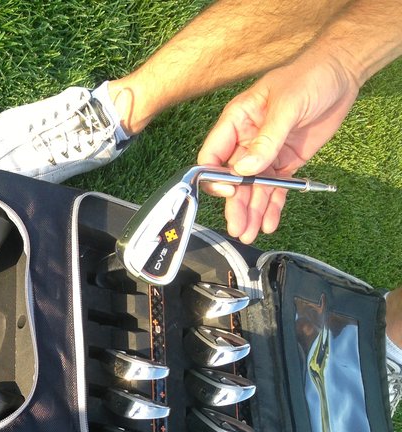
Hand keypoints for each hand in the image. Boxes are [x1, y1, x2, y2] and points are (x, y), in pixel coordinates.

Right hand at [197, 56, 359, 242]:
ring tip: (250, 233)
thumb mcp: (287, 105)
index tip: (228, 193)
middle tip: (238, 227)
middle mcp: (246, 141)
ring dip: (252, 211)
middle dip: (235, 204)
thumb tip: (244, 170)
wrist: (342, 73)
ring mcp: (265, 154)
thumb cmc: (309, 76)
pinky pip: (275, 188)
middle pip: (234, 180)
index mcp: (236, 122)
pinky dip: (273, 206)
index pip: (214, 155)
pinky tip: (269, 223)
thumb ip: (266, 140)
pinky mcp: (285, 163)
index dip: (215, 176)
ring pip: (254, 189)